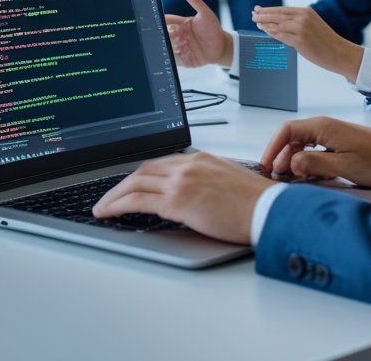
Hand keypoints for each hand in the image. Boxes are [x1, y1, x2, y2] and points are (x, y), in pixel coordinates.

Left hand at [93, 152, 270, 243]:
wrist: (268, 209)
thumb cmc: (256, 202)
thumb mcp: (226, 180)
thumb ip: (204, 181)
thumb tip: (190, 195)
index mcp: (199, 158)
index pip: (160, 163)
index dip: (140, 175)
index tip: (130, 184)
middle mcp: (187, 164)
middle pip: (143, 170)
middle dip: (121, 184)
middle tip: (108, 196)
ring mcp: (182, 181)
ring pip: (135, 183)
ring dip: (114, 195)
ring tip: (102, 207)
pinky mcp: (178, 201)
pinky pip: (138, 201)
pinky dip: (119, 205)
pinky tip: (109, 213)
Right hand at [166, 0, 233, 67]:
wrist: (223, 47)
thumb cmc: (213, 28)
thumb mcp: (205, 13)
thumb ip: (195, 1)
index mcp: (182, 24)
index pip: (168, 21)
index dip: (162, 21)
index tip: (158, 20)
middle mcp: (179, 36)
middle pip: (166, 35)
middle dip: (164, 35)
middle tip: (165, 35)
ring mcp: (181, 48)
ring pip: (169, 47)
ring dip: (169, 46)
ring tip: (173, 45)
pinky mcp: (185, 59)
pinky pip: (175, 60)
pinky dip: (172, 58)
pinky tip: (173, 56)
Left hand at [252, 6, 362, 79]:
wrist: (339, 52)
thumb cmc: (326, 41)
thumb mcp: (312, 24)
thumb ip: (298, 22)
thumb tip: (280, 23)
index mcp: (306, 12)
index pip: (282, 9)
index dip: (269, 9)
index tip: (258, 9)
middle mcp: (302, 18)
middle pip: (277, 15)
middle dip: (263, 14)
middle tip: (253, 14)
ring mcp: (301, 29)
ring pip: (277, 25)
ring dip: (265, 24)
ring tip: (257, 22)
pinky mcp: (300, 41)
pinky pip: (281, 36)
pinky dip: (272, 33)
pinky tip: (265, 32)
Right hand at [260, 117, 370, 187]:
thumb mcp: (345, 166)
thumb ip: (315, 164)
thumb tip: (291, 163)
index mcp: (322, 127)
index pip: (287, 131)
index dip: (272, 147)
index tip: (265, 164)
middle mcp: (323, 127)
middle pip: (291, 138)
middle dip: (281, 157)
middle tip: (276, 177)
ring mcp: (329, 135)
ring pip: (301, 145)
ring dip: (293, 160)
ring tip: (290, 178)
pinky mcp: (335, 144)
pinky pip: (312, 150)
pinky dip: (304, 161)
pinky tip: (306, 175)